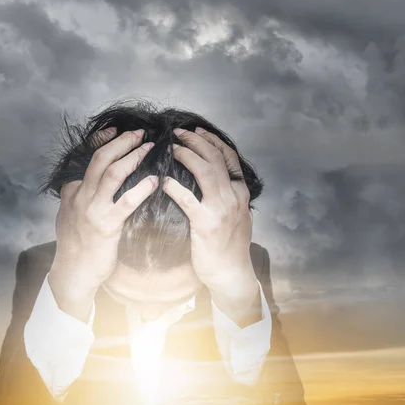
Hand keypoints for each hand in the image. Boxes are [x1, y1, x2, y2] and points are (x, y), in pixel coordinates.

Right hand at [49, 127, 157, 321]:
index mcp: (73, 190)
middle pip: (101, 159)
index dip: (102, 139)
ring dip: (133, 157)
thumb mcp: (69, 213)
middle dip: (122, 142)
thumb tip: (88, 179)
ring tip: (148, 148)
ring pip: (113, 174)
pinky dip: (141, 188)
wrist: (73, 272)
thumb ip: (78, 194)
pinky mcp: (107, 225)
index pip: (87, 156)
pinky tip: (154, 181)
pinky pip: (126, 202)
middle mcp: (81, 195)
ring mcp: (93, 209)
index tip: (116, 129)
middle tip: (139, 132)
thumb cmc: (75, 243)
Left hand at [162, 127, 259, 325]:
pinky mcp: (206, 223)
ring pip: (205, 171)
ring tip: (171, 148)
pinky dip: (175, 187)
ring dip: (186, 155)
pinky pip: (188, 199)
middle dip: (196, 141)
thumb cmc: (231, 245)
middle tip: (179, 133)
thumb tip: (219, 178)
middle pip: (215, 158)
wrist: (231, 273)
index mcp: (241, 192)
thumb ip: (230, 195)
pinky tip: (163, 181)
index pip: (229, 157)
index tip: (199, 131)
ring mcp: (221, 209)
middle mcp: (233, 196)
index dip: (213, 141)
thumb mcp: (238, 215)